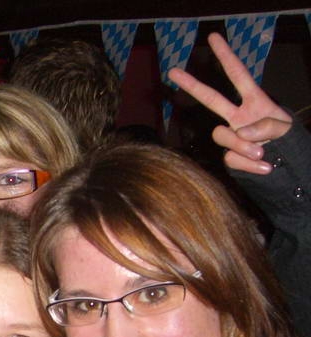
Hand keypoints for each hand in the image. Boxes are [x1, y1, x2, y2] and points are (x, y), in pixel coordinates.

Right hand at [168, 32, 291, 174]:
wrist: (289, 170)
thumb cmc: (290, 144)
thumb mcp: (286, 129)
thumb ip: (267, 126)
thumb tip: (243, 132)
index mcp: (255, 103)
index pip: (238, 76)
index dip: (226, 57)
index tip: (214, 38)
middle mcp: (239, 118)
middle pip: (211, 98)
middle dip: (192, 85)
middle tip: (173, 71)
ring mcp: (232, 137)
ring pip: (221, 135)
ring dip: (243, 146)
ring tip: (264, 154)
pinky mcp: (229, 158)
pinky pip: (231, 159)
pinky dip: (249, 164)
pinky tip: (265, 166)